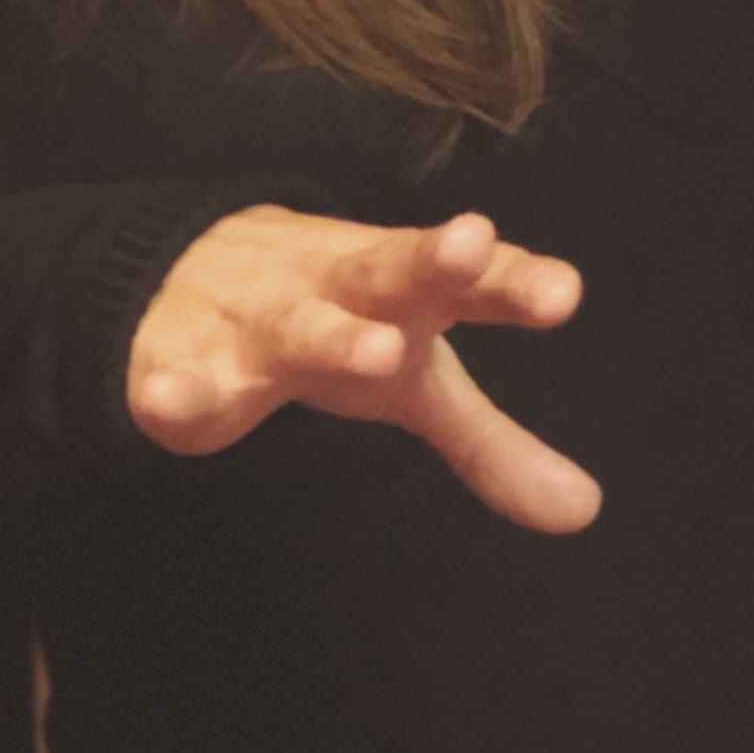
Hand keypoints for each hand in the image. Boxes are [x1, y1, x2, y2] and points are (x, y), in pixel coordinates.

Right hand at [127, 205, 598, 532]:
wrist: (191, 268)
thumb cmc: (339, 324)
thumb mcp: (417, 382)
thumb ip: (492, 442)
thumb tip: (585, 509)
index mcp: (402, 288)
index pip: (467, 281)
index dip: (514, 282)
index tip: (562, 292)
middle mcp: (336, 289)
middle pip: (386, 271)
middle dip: (428, 261)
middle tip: (469, 243)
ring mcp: (259, 320)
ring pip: (297, 325)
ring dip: (334, 335)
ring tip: (377, 351)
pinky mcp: (186, 362)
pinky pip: (179, 379)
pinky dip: (174, 390)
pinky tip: (168, 402)